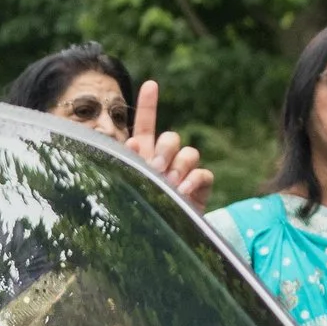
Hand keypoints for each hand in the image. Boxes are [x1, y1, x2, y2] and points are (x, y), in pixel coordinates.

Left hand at [123, 78, 211, 210]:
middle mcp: (165, 160)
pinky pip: (203, 173)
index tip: (151, 85)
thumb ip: (127, 163)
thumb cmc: (135, 211)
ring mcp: (184, 172)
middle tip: (155, 169)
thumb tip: (136, 144)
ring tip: (168, 185)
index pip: (146, 125)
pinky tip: (182, 191)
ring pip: (188, 153)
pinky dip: (193, 181)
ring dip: (178, 167)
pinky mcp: (200, 186)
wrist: (156, 240)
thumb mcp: (124, 186)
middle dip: (164, 149)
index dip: (149, 104)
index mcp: (143, 155)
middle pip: (171, 137)